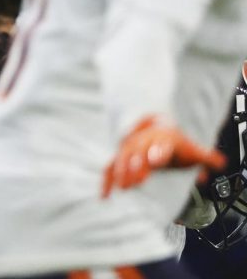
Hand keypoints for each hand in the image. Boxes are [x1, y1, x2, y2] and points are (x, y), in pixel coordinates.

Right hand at [102, 116, 224, 196]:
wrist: (157, 128)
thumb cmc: (176, 145)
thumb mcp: (192, 149)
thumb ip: (205, 158)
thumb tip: (218, 162)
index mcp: (164, 139)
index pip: (160, 146)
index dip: (157, 153)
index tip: (155, 160)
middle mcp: (143, 141)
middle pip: (138, 152)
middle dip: (136, 165)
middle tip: (137, 181)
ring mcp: (130, 148)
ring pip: (122, 158)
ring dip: (121, 173)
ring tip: (123, 188)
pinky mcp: (120, 157)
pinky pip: (110, 167)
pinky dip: (106, 181)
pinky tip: (104, 195)